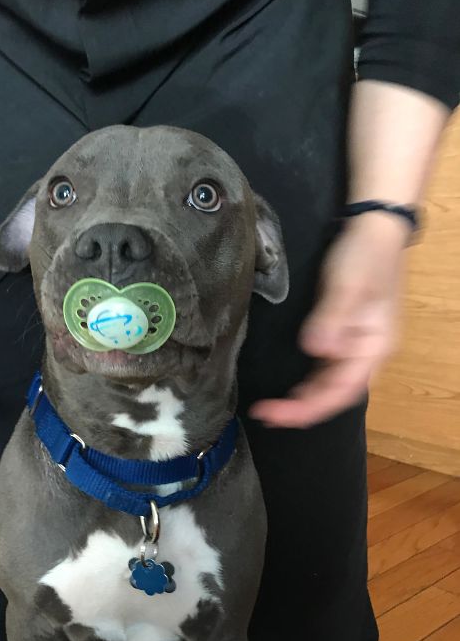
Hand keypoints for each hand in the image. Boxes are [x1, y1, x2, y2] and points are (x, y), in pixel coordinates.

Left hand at [250, 213, 409, 427]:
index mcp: (374, 348)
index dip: (309, 408)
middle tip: (265, 413)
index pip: (341, 392)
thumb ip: (331, 319)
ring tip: (272, 407)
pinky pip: (328, 370)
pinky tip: (292, 388)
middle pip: (336, 394)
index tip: (277, 414)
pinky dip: (309, 382)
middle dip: (303, 409)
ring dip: (304, 398)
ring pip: (331, 384)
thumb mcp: (347, 286)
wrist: (375, 227)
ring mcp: (357, 346)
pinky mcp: (345, 335)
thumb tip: (316, 351)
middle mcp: (368, 354)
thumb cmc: (364, 256)